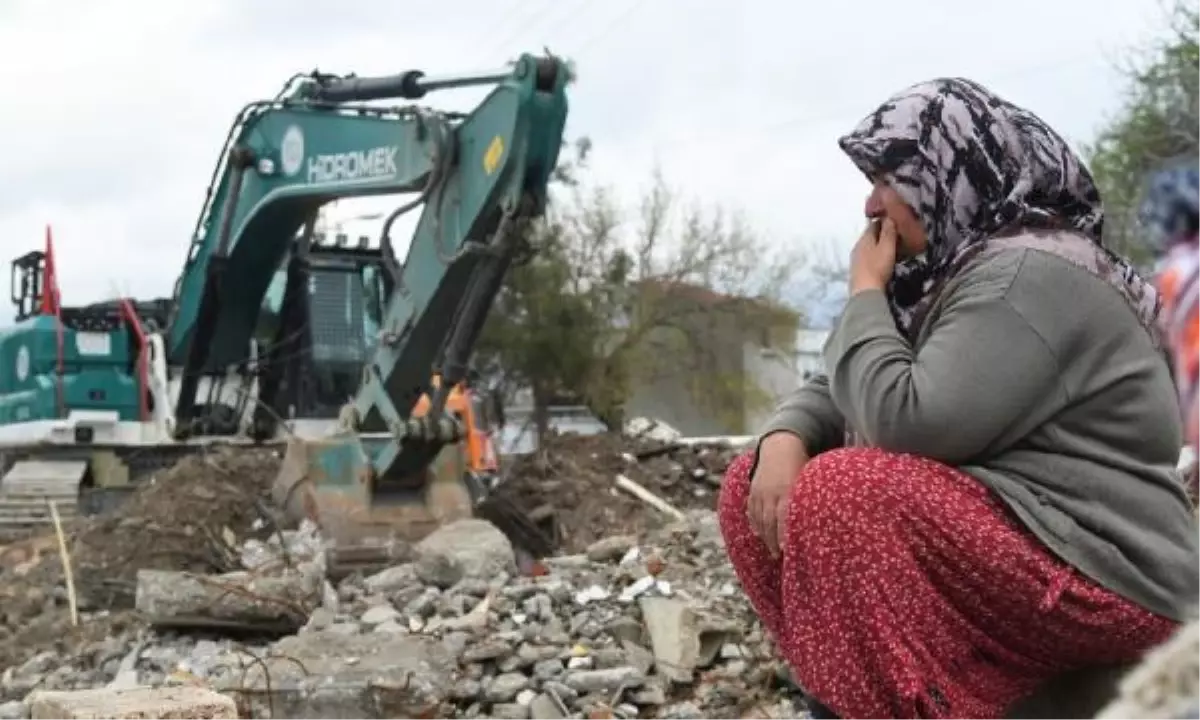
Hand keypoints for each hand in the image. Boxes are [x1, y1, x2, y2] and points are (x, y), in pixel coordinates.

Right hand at [748, 433, 808, 557]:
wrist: (781, 446)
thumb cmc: (802, 464)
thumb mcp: (809, 478)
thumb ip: (814, 498)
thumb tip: (828, 520)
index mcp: (787, 489)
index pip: (784, 516)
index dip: (784, 534)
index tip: (788, 549)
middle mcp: (771, 492)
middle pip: (770, 521)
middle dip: (774, 540)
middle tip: (780, 557)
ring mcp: (760, 491)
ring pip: (760, 518)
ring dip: (765, 536)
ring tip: (772, 552)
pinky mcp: (753, 490)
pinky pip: (752, 510)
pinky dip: (755, 523)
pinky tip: (759, 534)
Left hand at [850, 218, 897, 294]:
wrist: (865, 291)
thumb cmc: (878, 267)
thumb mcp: (887, 247)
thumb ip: (888, 232)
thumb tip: (888, 217)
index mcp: (864, 238)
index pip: (873, 224)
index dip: (884, 221)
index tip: (895, 222)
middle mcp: (857, 246)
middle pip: (870, 236)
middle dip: (881, 234)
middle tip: (896, 236)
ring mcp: (855, 259)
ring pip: (868, 247)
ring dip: (878, 246)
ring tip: (891, 248)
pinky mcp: (857, 270)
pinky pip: (867, 257)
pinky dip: (875, 256)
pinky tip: (881, 261)